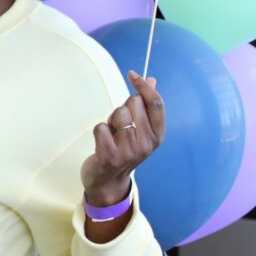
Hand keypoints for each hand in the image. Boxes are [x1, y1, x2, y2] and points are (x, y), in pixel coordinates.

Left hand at [81, 71, 165, 204]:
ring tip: (111, 135)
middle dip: (123, 108)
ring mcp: (129, 151)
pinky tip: (101, 143)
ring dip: (110, 120)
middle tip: (119, 126)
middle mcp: (147, 144)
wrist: (108, 180)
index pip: (156, 103)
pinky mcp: (110, 156)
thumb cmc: (123, 148)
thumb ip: (144, 105)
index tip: (132, 74)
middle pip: (133, 103)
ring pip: (117, 113)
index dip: (144, 85)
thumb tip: (151, 78)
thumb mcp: (139, 129)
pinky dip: (98, 131)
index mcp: (157, 135)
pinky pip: (100, 127)